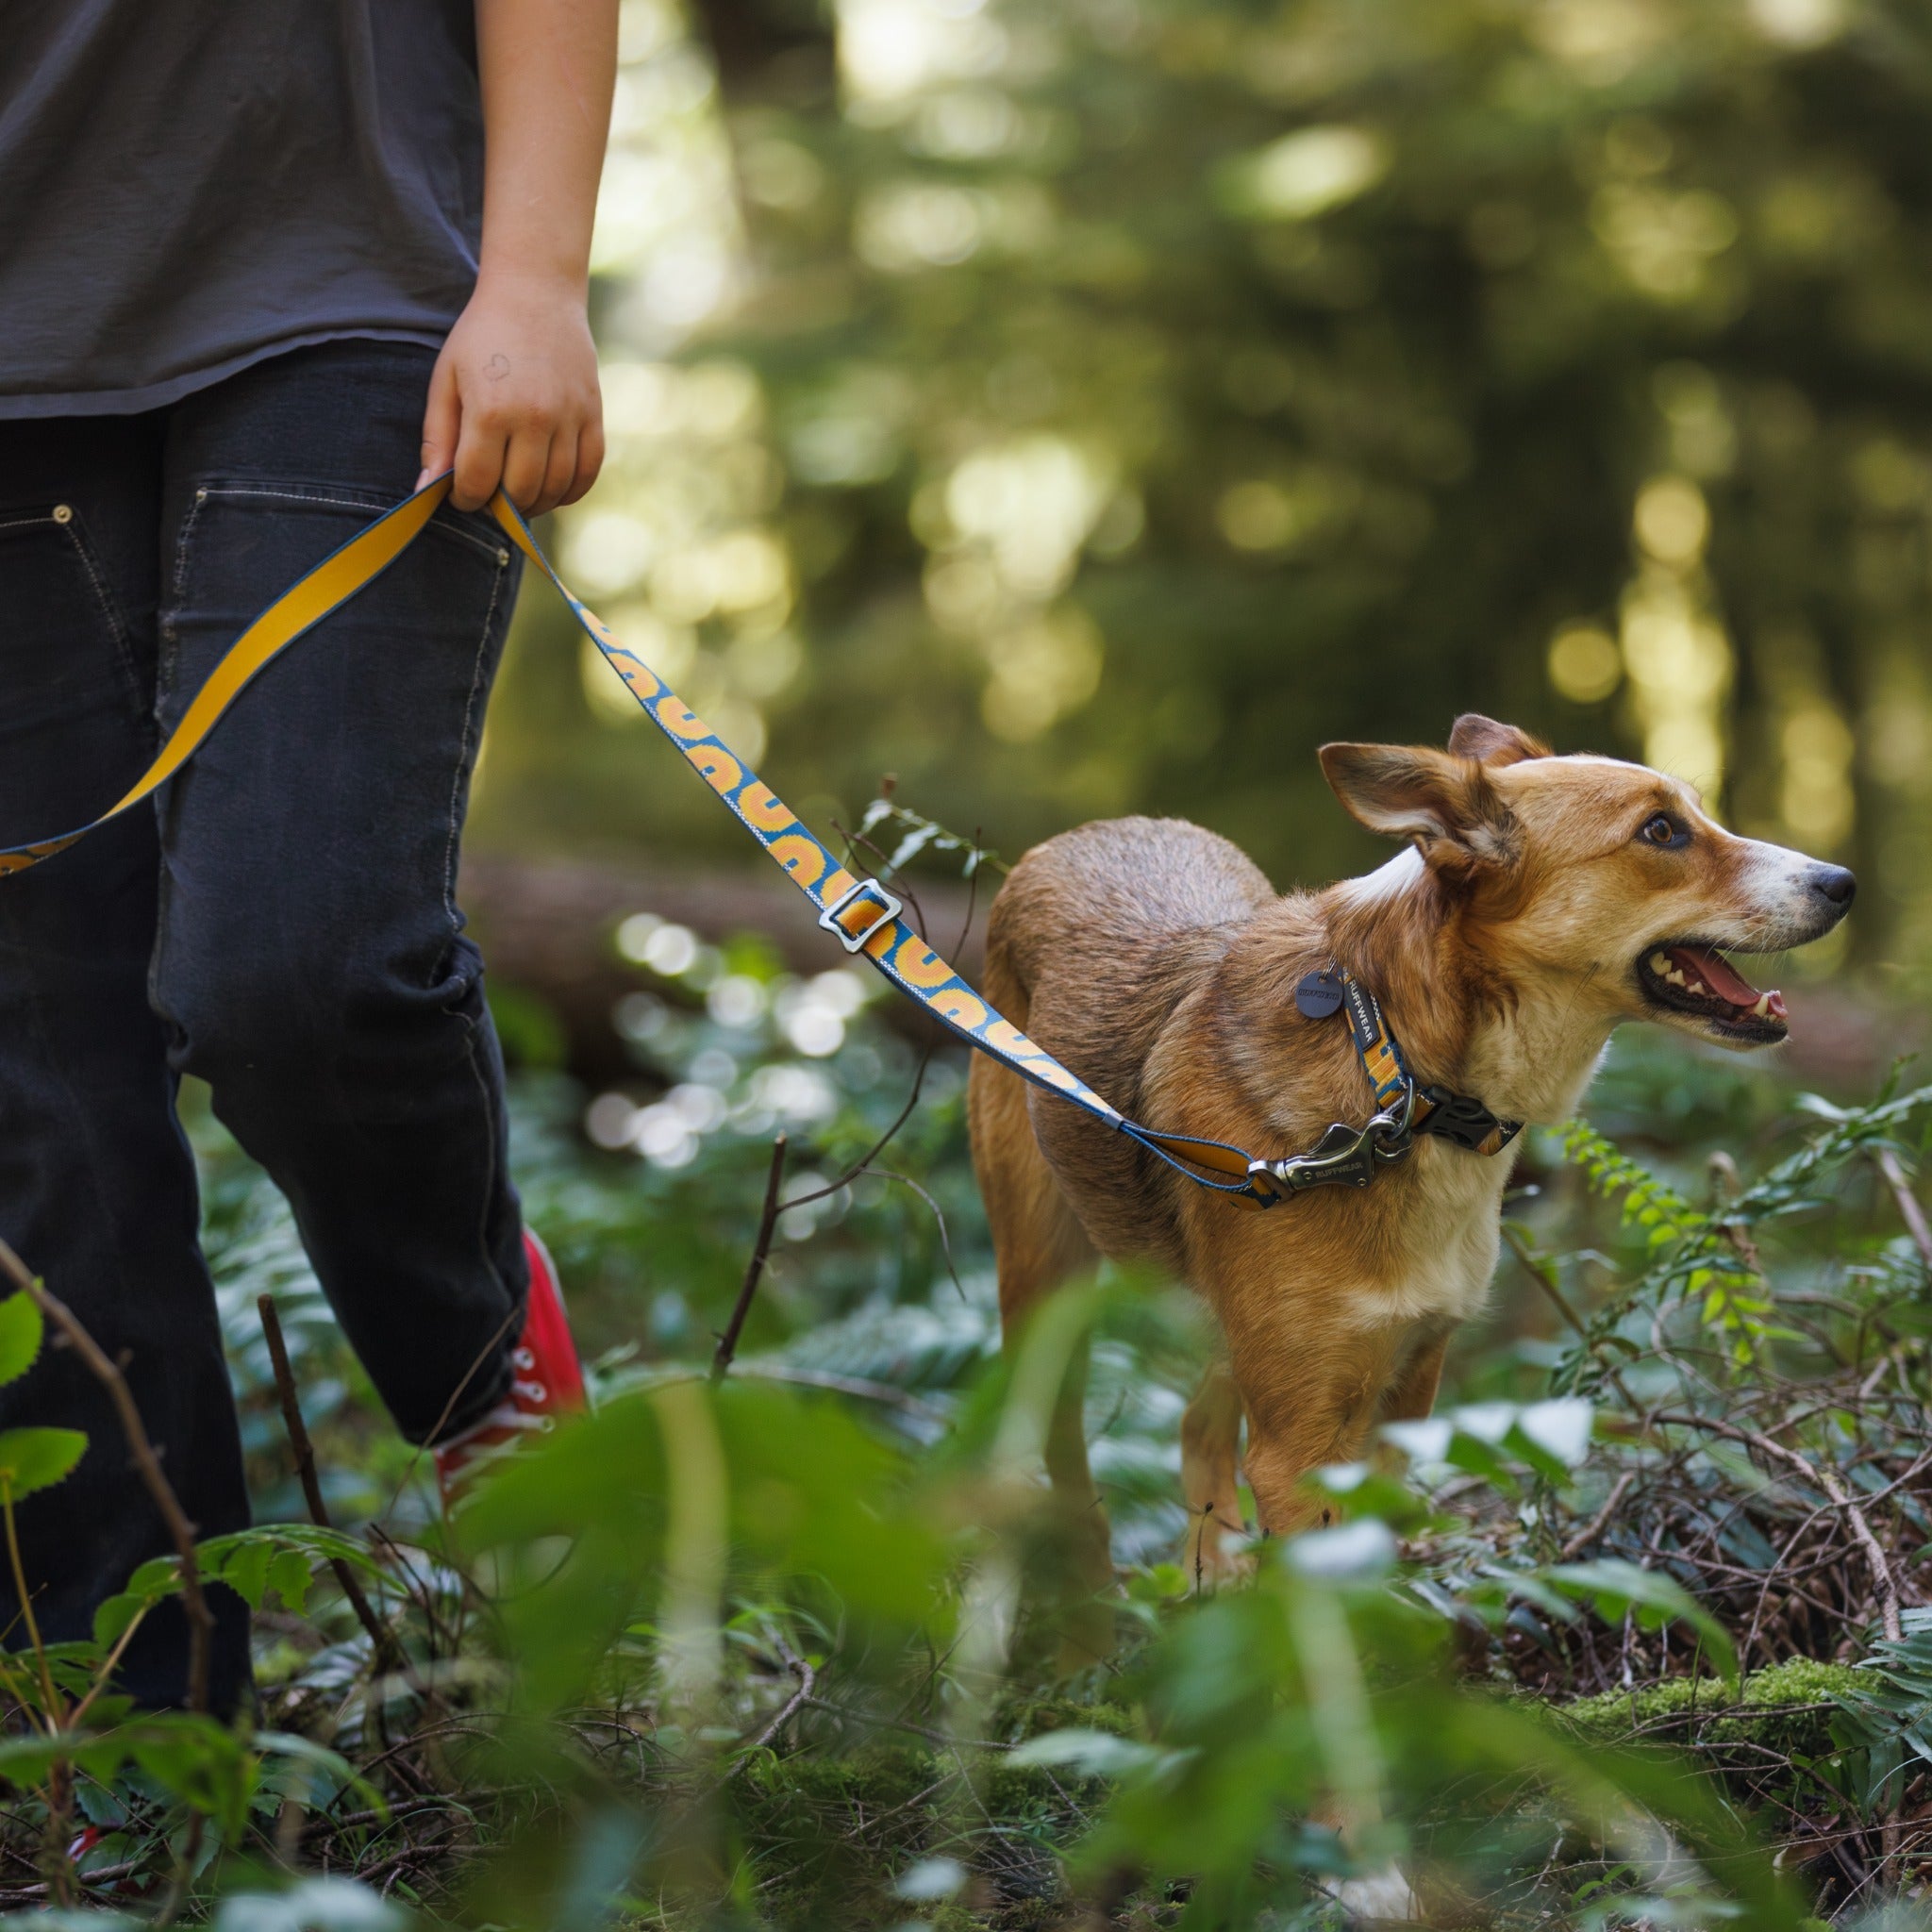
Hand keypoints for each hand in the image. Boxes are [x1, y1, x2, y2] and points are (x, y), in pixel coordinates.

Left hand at [417, 271, 604, 515]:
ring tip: (518, 494)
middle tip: (490, 496)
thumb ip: (438, 438)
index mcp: (490, 410)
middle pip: (519, 492)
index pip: (478, 482)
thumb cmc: (482, 337)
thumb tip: (427, 489)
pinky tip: (552, 488)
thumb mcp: (447, 380)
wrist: (535, 294)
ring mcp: (569, 418)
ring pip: (556, 488)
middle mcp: (534, 418)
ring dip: (535, 503)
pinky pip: (588, 473)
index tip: (463, 496)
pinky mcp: (593, 415)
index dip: (466, 499)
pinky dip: (570, 491)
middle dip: (500, 505)